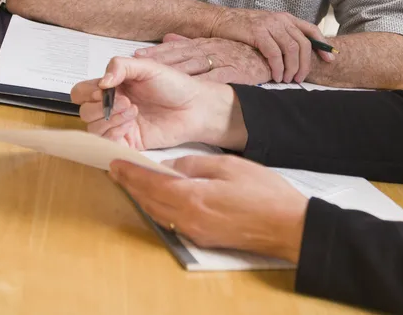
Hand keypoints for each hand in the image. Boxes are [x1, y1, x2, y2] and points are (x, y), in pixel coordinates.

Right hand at [72, 56, 242, 150]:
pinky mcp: (128, 142)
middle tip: (126, 101)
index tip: (105, 88)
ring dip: (108, 120)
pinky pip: (106, 143)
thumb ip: (121, 66)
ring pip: (92, 128)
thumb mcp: (147, 67)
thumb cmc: (174, 85)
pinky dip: (112, 134)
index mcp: (114, 87)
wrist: (196, 107)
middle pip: (84, 111)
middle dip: (101, 106)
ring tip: (132, 112)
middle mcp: (112, 106)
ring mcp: (119, 125)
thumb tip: (102, 81)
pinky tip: (129, 126)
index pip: (82, 91)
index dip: (87, 92)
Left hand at [110, 154, 307, 262]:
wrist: (287, 226)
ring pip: (159, 214)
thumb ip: (196, 164)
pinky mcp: (205, 238)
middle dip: (131, 185)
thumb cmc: (264, 193)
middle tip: (117, 171)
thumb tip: (172, 165)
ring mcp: (196, 232)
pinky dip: (159, 208)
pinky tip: (160, 198)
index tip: (115, 163)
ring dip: (143, 198)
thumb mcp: (229, 166)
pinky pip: (172, 222)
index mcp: (193, 198)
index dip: (130, 173)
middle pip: (149, 202)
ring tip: (133, 183)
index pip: (150, 184)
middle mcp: (189, 219)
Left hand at [135, 34, 273, 84]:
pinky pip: (217, 76)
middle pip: (180, 54)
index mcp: (204, 44)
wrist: (271, 54)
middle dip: (158, 59)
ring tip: (156, 75)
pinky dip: (204, 81)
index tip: (136, 56)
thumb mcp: (214, 43)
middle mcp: (210, 49)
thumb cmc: (241, 52)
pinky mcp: (236, 71)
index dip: (156, 52)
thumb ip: (190, 41)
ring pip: (194, 63)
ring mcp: (223, 59)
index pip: (176, 46)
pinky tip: (190, 87)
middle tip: (137, 63)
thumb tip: (167, 36)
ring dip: (174, 68)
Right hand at [209, 8, 333, 82]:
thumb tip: (298, 56)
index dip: (323, 45)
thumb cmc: (243, 28)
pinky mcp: (257, 33)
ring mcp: (269, 25)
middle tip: (300, 78)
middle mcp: (280, 19)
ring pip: (291, 49)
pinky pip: (274, 54)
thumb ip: (282, 36)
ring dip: (292, 68)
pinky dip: (278, 67)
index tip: (330, 59)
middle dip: (305, 64)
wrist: (219, 20)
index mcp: (285, 18)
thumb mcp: (267, 27)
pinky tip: (276, 76)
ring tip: (288, 80)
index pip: (311, 30)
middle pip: (302, 43)